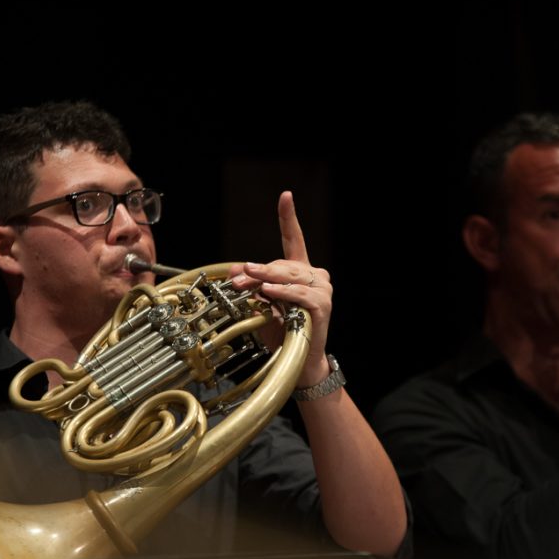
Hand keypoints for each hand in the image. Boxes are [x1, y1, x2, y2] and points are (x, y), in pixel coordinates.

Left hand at [229, 191, 332, 387]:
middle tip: (239, 278)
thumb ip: (252, 285)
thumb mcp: (260, 304)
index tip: (285, 197)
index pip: (293, 239)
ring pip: (289, 277)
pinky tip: (270, 293)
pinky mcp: (322, 305)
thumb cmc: (281, 331)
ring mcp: (321, 289)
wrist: (298, 361)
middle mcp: (314, 275)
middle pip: (283, 264)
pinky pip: (298, 294)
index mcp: (300, 271)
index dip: (288, 217)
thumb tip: (236, 269)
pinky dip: (282, 293)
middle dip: (258, 271)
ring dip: (266, 279)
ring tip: (252, 282)